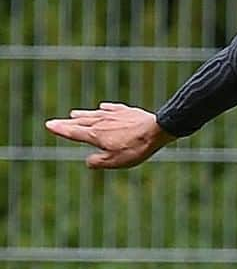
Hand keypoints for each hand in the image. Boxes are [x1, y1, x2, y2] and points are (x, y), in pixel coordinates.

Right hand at [45, 102, 174, 168]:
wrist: (157, 129)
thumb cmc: (136, 147)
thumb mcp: (115, 161)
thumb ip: (99, 162)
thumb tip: (89, 161)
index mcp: (95, 135)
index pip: (73, 132)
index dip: (61, 130)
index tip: (49, 125)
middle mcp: (101, 122)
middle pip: (80, 121)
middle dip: (67, 122)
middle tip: (55, 121)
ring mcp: (114, 114)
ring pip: (94, 114)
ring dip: (83, 114)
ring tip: (74, 113)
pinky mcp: (126, 111)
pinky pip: (111, 108)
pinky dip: (105, 108)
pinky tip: (103, 106)